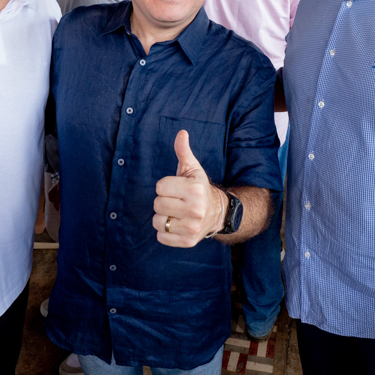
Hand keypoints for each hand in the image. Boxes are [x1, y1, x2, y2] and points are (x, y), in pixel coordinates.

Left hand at [152, 130, 225, 247]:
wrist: (217, 212)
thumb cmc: (199, 188)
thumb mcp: (193, 169)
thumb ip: (183, 152)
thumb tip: (181, 133)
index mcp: (194, 190)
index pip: (160, 187)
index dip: (165, 186)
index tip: (176, 188)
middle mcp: (195, 210)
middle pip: (157, 204)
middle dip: (164, 201)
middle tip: (176, 201)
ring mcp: (192, 227)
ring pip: (158, 222)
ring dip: (163, 217)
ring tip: (176, 213)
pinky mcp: (188, 241)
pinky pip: (161, 237)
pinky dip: (165, 232)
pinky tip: (177, 225)